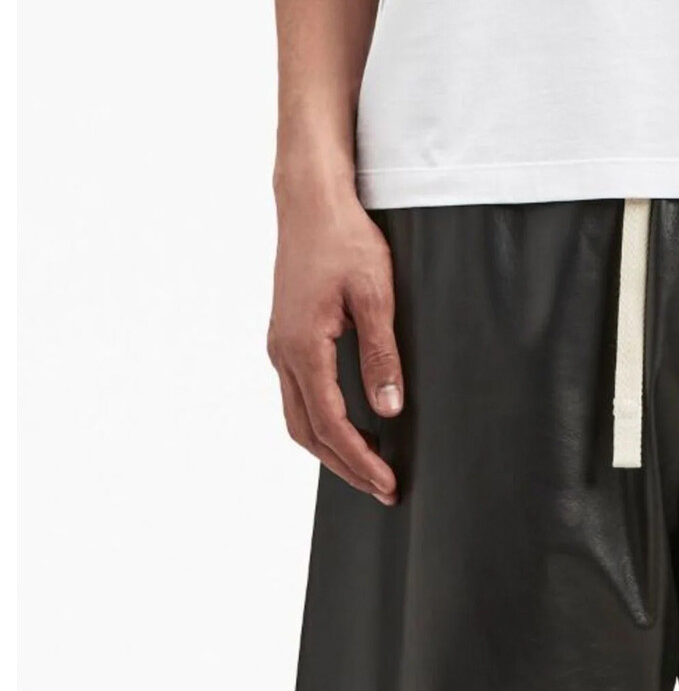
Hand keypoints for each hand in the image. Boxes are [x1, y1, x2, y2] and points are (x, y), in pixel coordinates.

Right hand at [267, 183, 403, 503]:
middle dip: (344, 465)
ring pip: (298, 416)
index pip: (331, 423)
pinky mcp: (285, 335)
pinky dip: (320, 420)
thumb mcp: (376, 293)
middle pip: (307, 432)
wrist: (311, 202)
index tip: (386, 483)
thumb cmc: (345, 240)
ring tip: (368, 464)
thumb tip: (387, 408)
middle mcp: (283, 353)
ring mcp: (280, 345)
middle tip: (382, 487)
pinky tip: (346, 422)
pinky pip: (298, 394)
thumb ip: (380, 353)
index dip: (359, 459)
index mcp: (302, 347)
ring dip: (330, 447)